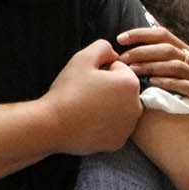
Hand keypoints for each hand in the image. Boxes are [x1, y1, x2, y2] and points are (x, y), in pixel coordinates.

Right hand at [42, 39, 142, 154]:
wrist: (52, 125)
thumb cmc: (67, 91)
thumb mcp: (82, 58)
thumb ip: (102, 47)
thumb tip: (113, 52)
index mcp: (130, 83)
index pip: (119, 69)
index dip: (100, 71)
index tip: (86, 80)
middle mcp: (136, 106)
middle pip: (122, 90)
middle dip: (107, 90)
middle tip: (84, 95)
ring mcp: (128, 127)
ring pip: (118, 109)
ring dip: (106, 107)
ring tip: (85, 109)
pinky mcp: (118, 142)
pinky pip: (113, 128)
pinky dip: (103, 125)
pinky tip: (87, 123)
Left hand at [117, 25, 188, 130]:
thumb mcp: (178, 69)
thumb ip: (160, 56)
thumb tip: (136, 39)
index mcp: (186, 52)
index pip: (163, 35)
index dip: (141, 34)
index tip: (120, 38)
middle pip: (167, 49)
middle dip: (142, 52)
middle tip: (122, 59)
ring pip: (176, 66)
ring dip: (152, 67)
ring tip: (132, 71)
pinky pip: (186, 86)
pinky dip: (168, 83)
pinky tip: (153, 83)